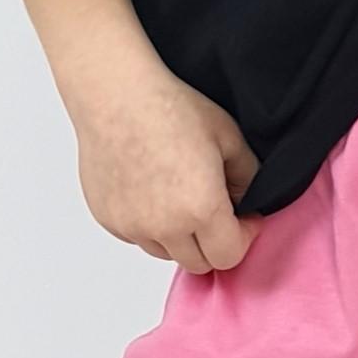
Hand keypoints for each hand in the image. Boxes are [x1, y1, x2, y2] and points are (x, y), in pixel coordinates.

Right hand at [72, 66, 261, 273]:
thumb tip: (247, 202)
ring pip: (166, 252)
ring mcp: (132, 226)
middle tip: (214, 209)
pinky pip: (137, 237)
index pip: (229, 257)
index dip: (243, 237)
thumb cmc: (170, 108)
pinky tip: (150, 189)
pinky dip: (148, 224)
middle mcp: (164, 227)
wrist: (116, 95)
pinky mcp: (108, 219)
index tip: (243, 217)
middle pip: (198, 263)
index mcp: (201, 209)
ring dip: (179, 236)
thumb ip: (248, 177)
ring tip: (178, 196)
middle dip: (213, 241)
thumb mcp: (228, 137)